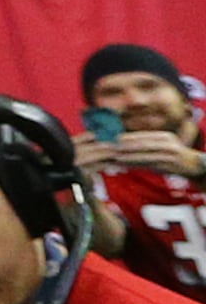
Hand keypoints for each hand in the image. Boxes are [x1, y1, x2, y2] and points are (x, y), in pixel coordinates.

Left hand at [83, 129, 204, 176]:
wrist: (195, 168)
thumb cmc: (172, 160)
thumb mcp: (160, 151)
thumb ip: (144, 149)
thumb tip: (122, 147)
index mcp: (163, 137)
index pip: (141, 135)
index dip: (125, 136)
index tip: (109, 137)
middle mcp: (167, 142)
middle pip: (141, 142)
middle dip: (124, 144)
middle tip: (108, 145)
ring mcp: (170, 152)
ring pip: (145, 152)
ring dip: (129, 154)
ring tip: (114, 155)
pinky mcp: (171, 163)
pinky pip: (151, 162)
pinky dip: (137, 162)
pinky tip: (126, 164)